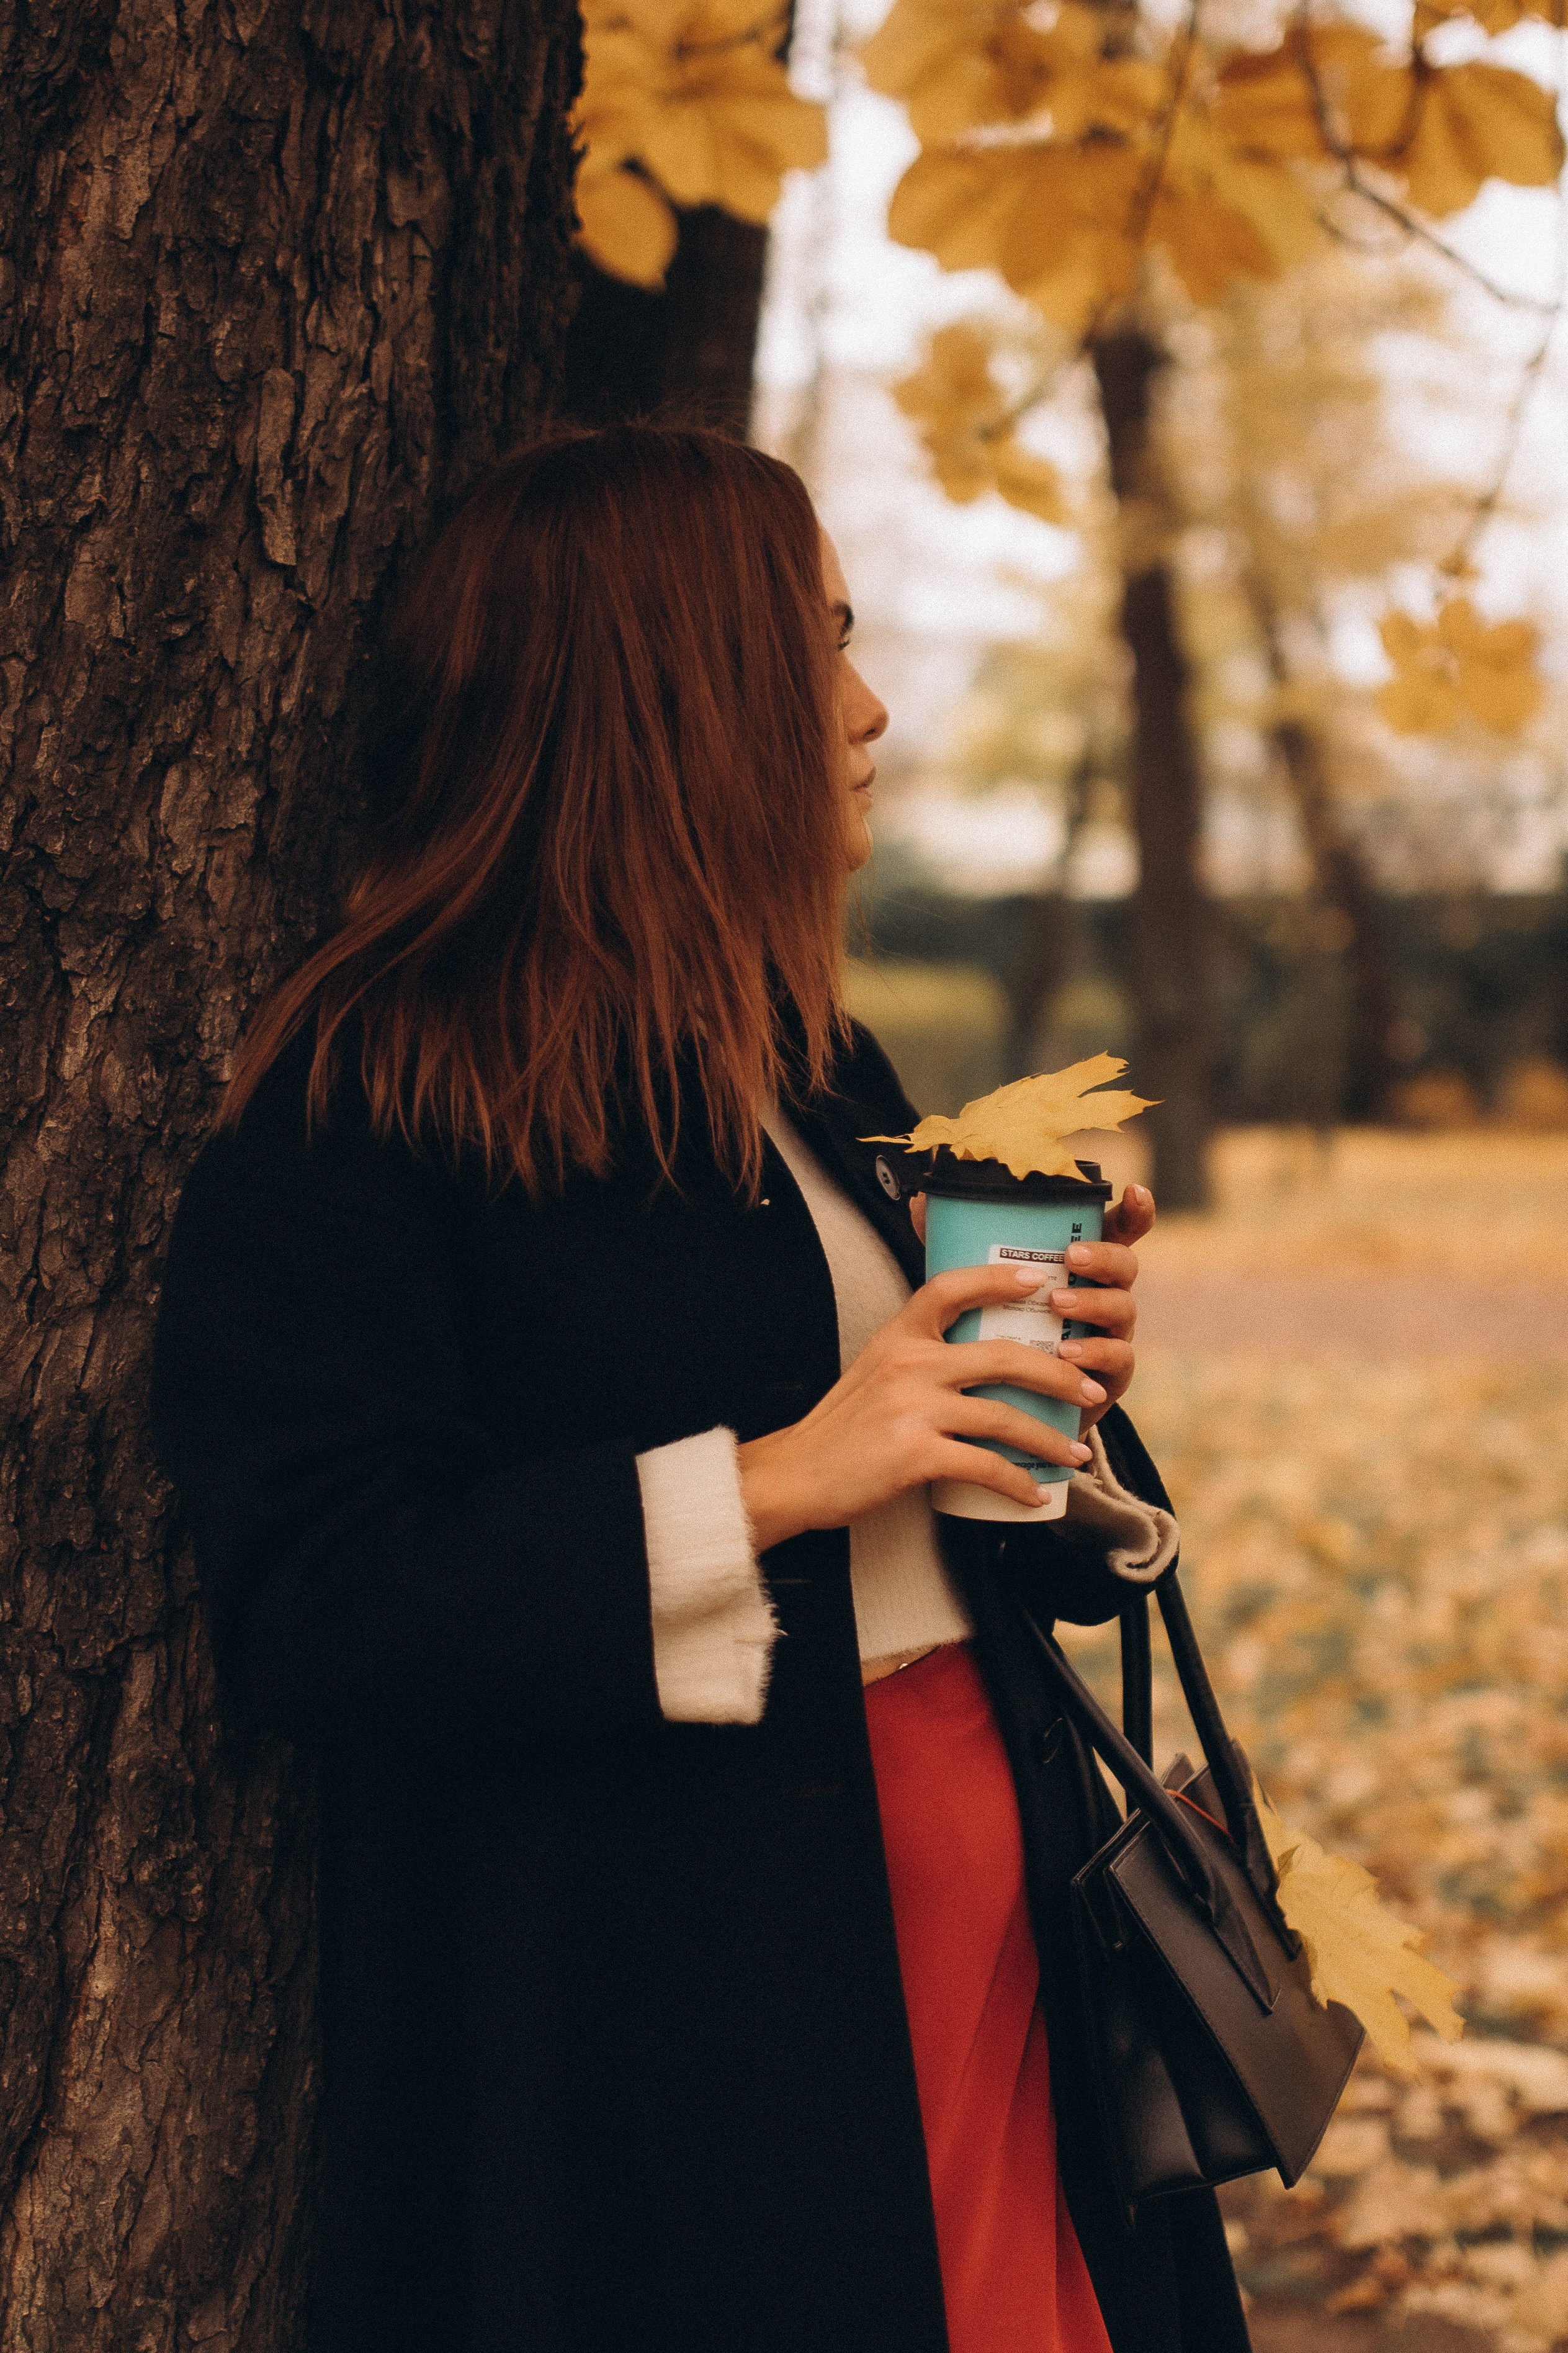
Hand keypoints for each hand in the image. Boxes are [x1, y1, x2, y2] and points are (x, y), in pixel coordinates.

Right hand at [736, 1262, 1108, 1550]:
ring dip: (1049, 1438)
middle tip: (1091, 1389)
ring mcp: (912, 1407)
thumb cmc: (839, 1430)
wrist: (795, 1475)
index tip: (1036, 1278)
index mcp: (897, 1337)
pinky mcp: (915, 1454)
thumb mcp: (873, 1371)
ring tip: (1075, 1453)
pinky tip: (1033, 1494)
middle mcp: (908, 1364)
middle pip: (1003, 1356)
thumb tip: (975, 1359)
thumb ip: (918, 1357)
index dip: (997, 1278)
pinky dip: (1017, 1483)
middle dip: (1059, 1374)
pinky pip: (985, 1465)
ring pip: (1004, 1417)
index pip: (949, 1288)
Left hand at [907, 1182, 1151, 1434]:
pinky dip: (1096, 1353)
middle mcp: (1102, 1295)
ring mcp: (1111, 1335)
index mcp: (1079, 1267)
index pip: (1116, 1231)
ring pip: (1124, 1308)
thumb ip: (956, 1245)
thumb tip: (919, 1202)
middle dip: (1103, 1256)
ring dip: (1094, 1303)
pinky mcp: (1109, 1377)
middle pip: (1125, 1264)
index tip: (1134, 1191)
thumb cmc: (992, 1334)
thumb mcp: (975, 1288)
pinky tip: (1068, 1354)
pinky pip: (1120, 1360)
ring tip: (1058, 1304)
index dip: (1134, 1210)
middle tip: (1070, 1256)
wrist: (1001, 1407)